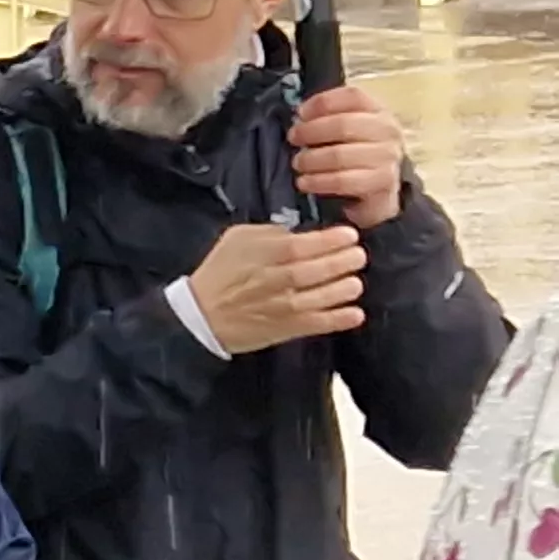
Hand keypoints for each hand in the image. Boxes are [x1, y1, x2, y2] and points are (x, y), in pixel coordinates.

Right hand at [186, 223, 366, 355]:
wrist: (200, 316)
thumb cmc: (220, 273)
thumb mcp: (237, 239)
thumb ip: (269, 231)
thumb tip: (298, 232)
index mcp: (265, 255)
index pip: (305, 244)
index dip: (333, 240)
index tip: (350, 236)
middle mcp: (276, 280)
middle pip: (319, 269)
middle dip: (345, 261)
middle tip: (359, 256)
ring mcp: (282, 306)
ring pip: (323, 296)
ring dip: (345, 289)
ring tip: (354, 283)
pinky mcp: (285, 329)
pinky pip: (318, 324)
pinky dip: (339, 319)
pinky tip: (355, 314)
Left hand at [288, 86, 408, 230]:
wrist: (381, 189)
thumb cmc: (357, 154)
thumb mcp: (349, 130)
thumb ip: (329, 118)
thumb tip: (300, 115)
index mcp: (378, 111)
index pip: (353, 96)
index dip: (322, 102)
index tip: (300, 113)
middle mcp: (387, 131)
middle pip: (343, 124)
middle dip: (311, 131)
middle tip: (293, 138)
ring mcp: (387, 157)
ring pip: (339, 155)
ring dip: (310, 160)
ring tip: (298, 163)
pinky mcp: (381, 183)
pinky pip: (342, 181)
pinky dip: (317, 181)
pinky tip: (304, 182)